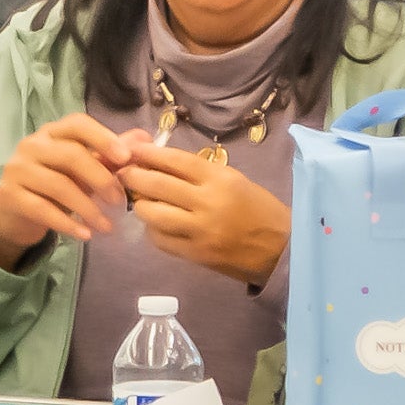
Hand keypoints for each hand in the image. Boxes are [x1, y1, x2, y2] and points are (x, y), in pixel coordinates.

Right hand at [0, 113, 132, 262]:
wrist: (16, 214)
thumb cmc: (53, 186)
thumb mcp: (82, 169)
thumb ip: (109, 155)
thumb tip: (144, 140)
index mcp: (52, 133)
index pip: (78, 124)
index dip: (103, 138)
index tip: (126, 158)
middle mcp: (31, 145)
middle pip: (71, 155)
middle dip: (101, 178)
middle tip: (120, 201)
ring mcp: (18, 170)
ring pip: (59, 185)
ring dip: (88, 208)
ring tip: (107, 226)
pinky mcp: (10, 196)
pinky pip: (44, 210)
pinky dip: (68, 224)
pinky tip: (85, 235)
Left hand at [112, 138, 290, 284]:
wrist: (281, 249)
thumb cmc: (259, 209)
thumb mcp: (235, 180)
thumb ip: (201, 174)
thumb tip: (163, 164)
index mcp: (220, 179)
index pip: (175, 161)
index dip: (149, 154)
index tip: (132, 151)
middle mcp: (207, 202)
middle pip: (157, 185)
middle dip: (134, 176)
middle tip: (123, 173)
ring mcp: (199, 231)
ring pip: (152, 214)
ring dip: (140, 205)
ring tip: (141, 201)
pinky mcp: (195, 254)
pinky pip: (160, 240)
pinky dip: (153, 230)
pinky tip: (156, 224)